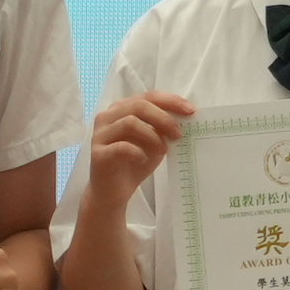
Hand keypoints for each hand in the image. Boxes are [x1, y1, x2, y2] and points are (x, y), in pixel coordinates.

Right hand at [81, 90, 196, 210]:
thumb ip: (163, 129)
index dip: (171, 101)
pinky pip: (121, 147)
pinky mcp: (98, 154)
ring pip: (130, 123)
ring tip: (163, 149)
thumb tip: (184, 118)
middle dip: (163, 118)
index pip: (149, 96)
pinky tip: (143, 159)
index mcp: (122, 109)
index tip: (191, 111)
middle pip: (139, 105)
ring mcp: (100, 134)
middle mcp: (108, 117)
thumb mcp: (154, 142)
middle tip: (178, 134)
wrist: (113, 192)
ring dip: (152, 136)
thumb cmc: (135, 163)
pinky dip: (138, 152)